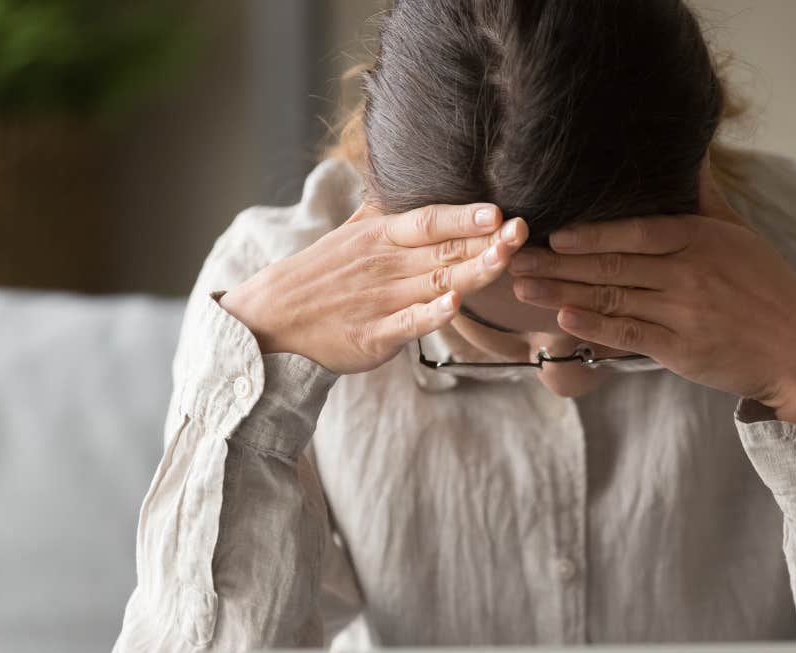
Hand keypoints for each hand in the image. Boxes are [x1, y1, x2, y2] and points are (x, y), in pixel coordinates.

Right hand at [221, 203, 527, 374]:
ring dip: (472, 272)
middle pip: (443, 250)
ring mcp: (381, 300)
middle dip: (485, 241)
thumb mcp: (351, 232)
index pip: (430, 220)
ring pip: (435, 283)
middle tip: (522, 231)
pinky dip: (431, 314)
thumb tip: (407, 174)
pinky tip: (455, 306)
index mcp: (382, 237)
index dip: (465, 215)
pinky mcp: (375, 334)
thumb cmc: (322, 274)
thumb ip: (386, 209)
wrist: (274, 318)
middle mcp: (386, 264)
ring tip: (504, 261)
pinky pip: (407, 322)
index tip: (499, 209)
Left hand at [509, 159, 795, 422]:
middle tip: (513, 257)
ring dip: (561, 292)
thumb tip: (692, 152)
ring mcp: (682, 313)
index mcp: (700, 239)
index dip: (591, 233)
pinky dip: (593, 327)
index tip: (552, 232)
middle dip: (557, 262)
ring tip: (522, 286)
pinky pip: (627, 335)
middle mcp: (688, 274)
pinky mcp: (678, 349)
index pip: (636, 232)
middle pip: (612, 265)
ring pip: (611, 299)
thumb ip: (705, 197)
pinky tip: (562, 319)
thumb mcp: (740, 234)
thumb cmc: (767, 288)